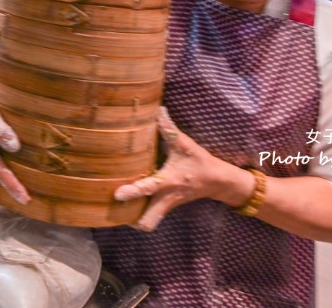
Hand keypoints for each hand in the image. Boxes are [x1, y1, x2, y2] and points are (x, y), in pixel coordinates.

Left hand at [114, 107, 244, 231]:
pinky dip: (140, 215)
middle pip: (148, 221)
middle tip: (114, 208)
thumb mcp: (185, 144)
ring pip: (149, 222)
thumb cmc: (199, 162)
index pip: (149, 188)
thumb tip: (158, 109)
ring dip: (134, 219)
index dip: (133, 192)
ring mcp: (167, 205)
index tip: (117, 195)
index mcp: (169, 182)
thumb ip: (169, 128)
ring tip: (117, 208)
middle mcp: (166, 198)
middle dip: (130, 219)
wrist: (217, 181)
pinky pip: (151, 217)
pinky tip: (129, 204)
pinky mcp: (167, 207)